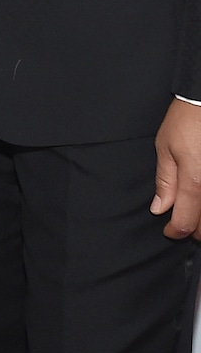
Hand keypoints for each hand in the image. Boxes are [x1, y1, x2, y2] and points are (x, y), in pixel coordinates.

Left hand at [152, 98, 200, 237]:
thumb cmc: (186, 120)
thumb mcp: (165, 147)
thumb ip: (165, 181)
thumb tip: (159, 209)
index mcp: (194, 181)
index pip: (185, 223)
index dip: (174, 231)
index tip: (168, 230)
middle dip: (192, 230)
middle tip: (180, 221)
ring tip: (193, 212)